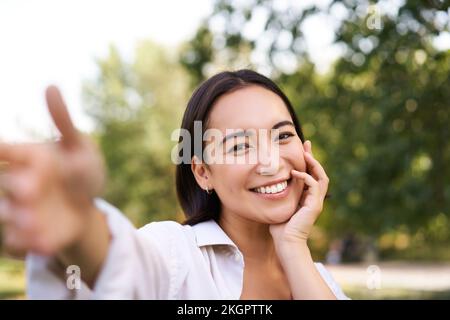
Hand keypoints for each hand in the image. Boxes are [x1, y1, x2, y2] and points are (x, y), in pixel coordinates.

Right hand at [0, 86, 104, 256]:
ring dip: (16, 217)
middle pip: (4, 183)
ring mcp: (22, 208)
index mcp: (28, 157)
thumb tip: (51, 86)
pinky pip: (19, 239)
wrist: (89, 203)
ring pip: (7, 213)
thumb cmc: (82, 168)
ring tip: (36, 221)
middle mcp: (19, 182)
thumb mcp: (78, 145)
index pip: (4, 150)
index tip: (5, 150)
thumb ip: (62, 120)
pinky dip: (26, 242)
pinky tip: (44, 243)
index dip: (3, 150)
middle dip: (13, 186)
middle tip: (33, 189)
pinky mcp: (29, 231)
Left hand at [270, 140, 328, 247]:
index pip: (310, 175)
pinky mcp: (315, 205)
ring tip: (305, 154)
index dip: (307, 162)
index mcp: (307, 198)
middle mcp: (314, 199)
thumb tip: (265, 184)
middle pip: (319, 173)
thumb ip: (277, 195)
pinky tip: (295, 172)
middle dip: (313, 157)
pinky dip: (306, 177)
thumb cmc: (280, 228)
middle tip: (306, 144)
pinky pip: (314, 185)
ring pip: (322, 177)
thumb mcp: (278, 205)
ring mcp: (316, 202)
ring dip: (313, 164)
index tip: (302, 148)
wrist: (286, 242)